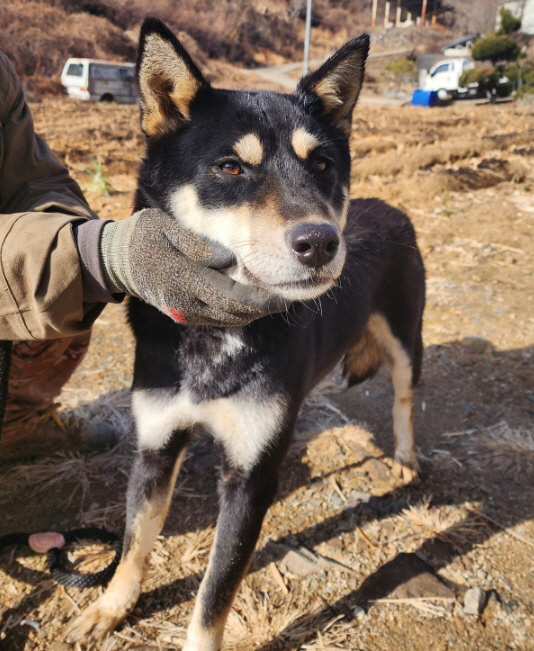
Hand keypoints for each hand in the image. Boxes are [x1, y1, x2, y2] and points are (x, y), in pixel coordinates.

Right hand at [100, 209, 287, 326]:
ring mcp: (184, 312)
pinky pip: (217, 318)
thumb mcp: (165, 228)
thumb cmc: (142, 236)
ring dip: (252, 313)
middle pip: (234, 313)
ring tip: (273, 301)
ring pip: (227, 319)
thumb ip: (197, 245)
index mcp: (185, 280)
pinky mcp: (183, 314)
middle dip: (262, 308)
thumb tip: (230, 259)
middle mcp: (187, 303)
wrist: (115, 261)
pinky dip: (237, 314)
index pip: (232, 296)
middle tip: (286, 299)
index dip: (260, 299)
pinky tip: (251, 303)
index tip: (282, 293)